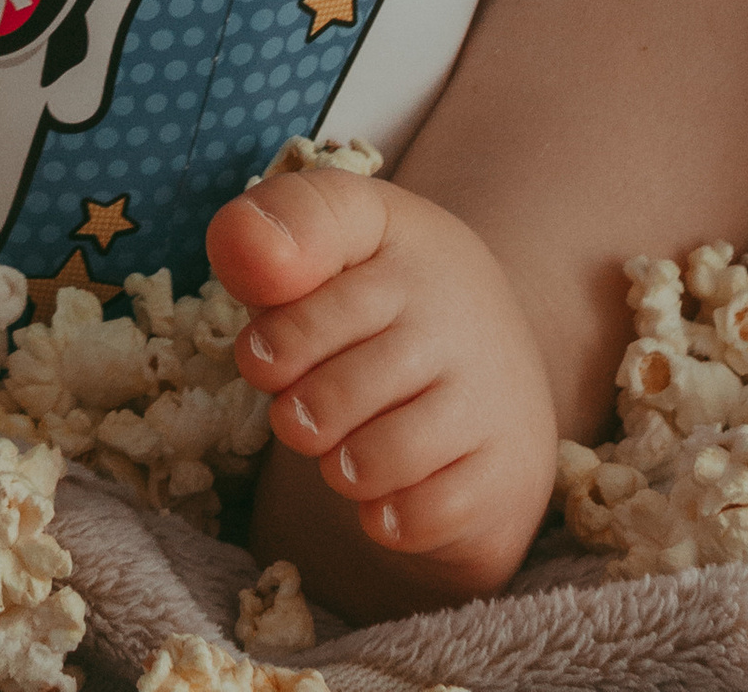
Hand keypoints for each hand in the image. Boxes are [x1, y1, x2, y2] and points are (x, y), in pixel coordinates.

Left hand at [211, 165, 558, 613]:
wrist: (493, 370)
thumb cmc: (380, 307)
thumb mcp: (333, 245)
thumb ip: (276, 230)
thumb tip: (238, 244)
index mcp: (397, 236)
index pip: (322, 266)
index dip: (280, 332)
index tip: (262, 360)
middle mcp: (452, 306)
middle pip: (338, 391)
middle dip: (300, 415)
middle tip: (300, 416)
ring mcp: (487, 390)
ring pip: (380, 458)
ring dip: (342, 469)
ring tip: (344, 453)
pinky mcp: (509, 468)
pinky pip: (425, 514)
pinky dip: (390, 517)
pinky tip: (388, 493)